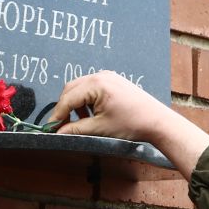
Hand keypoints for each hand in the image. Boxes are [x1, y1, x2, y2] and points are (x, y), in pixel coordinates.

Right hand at [49, 72, 208, 175]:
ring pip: (80, 88)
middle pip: (71, 89)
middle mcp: (100, 75)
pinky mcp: (113, 81)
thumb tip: (58, 133)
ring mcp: (108, 76)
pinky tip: (91, 115)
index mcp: (96, 84)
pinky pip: (91, 87)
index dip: (57, 115)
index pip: (68, 98)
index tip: (51, 129)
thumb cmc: (131, 124)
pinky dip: (86, 100)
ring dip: (75, 104)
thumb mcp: (99, 129)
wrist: (157, 121)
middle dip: (64, 107)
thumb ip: (75, 129)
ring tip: (79, 122)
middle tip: (61, 126)